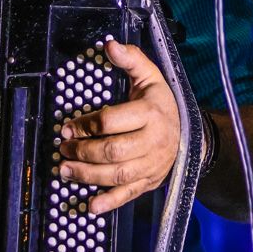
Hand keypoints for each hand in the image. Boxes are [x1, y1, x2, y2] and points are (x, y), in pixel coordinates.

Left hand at [56, 41, 180, 213]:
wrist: (189, 134)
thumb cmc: (161, 104)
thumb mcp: (150, 77)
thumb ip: (131, 60)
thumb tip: (110, 45)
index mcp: (150, 113)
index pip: (112, 121)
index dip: (86, 125)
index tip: (67, 127)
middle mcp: (152, 141)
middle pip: (112, 151)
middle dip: (82, 151)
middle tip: (62, 149)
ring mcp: (151, 165)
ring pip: (116, 175)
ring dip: (87, 176)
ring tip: (64, 170)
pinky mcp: (149, 182)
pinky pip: (128, 195)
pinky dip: (108, 202)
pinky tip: (90, 206)